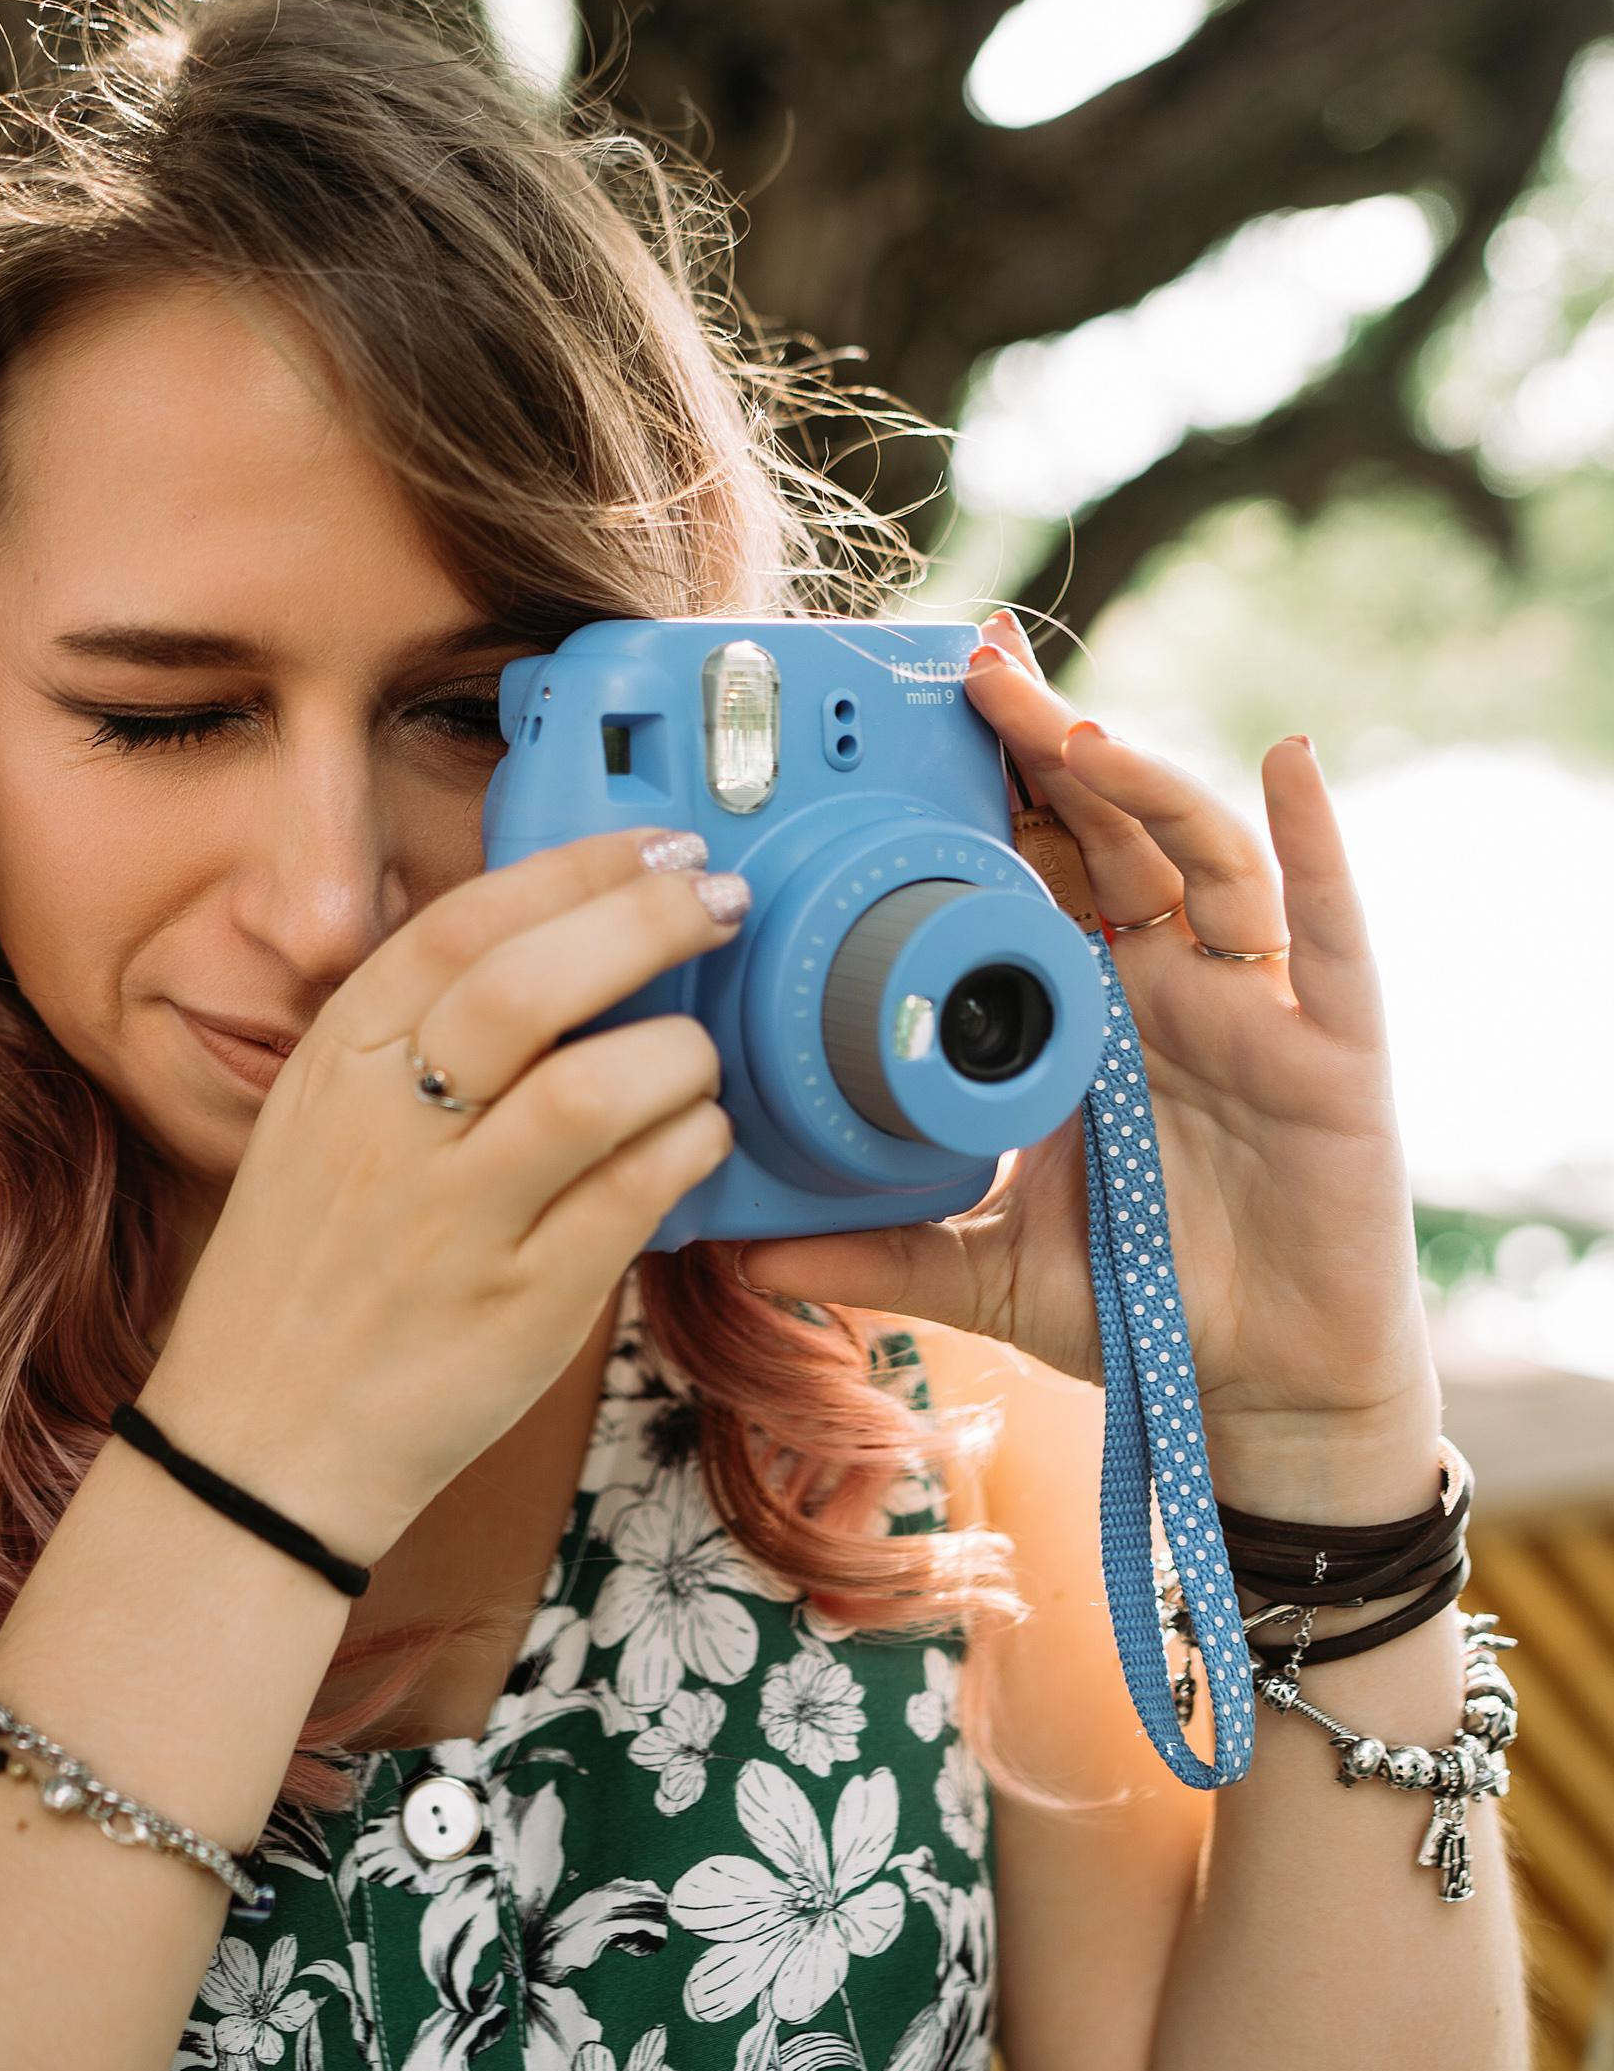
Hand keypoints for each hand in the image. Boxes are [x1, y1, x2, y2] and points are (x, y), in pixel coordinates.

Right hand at [139, 828, 742, 1561]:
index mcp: (339, 1062)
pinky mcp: (520, 1307)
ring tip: (699, 1058)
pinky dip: (687, 1149)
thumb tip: (559, 931)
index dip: (578, 868)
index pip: (465, 924)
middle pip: (530, 984)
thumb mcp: (323, 1119)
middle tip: (722, 904)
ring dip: (678, 1053)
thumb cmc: (313, 1267)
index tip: (661, 847)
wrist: (257, 1444)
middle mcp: (387, 1130)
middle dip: (649, 922)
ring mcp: (452, 1221)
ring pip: (592, 1089)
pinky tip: (698, 1139)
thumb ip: (420, 1031)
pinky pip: (632, 1198)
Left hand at [735, 609, 1440, 1515]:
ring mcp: (1251, 1009)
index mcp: (1086, 1014)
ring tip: (1070, 733)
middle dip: (1048, 746)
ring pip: (1200, 859)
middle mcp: (1169, 988)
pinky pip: (1327, 929)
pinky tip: (1288, 762)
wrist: (1257, 1399)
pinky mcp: (1331, 1048)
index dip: (992, 792)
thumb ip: (872, 1251)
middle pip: (1110, 833)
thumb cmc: (1140, 1310)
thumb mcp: (980, 1273)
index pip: (1036, 871)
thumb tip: (739, 1251)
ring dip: (1140, 785)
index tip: (924, 719)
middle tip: (978, 671)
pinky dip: (1315, 840)